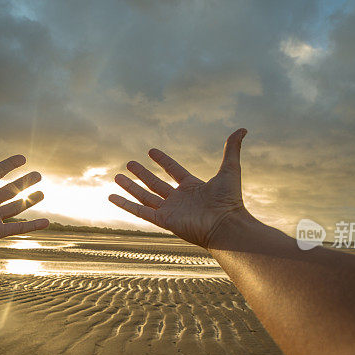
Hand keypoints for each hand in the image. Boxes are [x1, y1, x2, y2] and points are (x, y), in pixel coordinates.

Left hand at [0, 119, 47, 259]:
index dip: (9, 165)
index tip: (22, 158)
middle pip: (9, 189)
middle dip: (24, 182)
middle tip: (39, 175)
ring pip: (15, 207)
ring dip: (29, 200)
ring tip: (43, 193)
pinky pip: (17, 228)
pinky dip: (32, 226)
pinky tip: (46, 222)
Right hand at [109, 128, 250, 247]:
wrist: (226, 226)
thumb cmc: (229, 200)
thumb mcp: (230, 169)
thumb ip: (232, 149)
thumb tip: (243, 128)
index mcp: (193, 188)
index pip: (174, 171)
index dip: (163, 161)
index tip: (151, 151)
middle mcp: (180, 200)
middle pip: (156, 184)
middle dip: (142, 174)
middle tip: (129, 163)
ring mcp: (171, 211)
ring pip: (145, 197)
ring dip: (130, 187)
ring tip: (117, 176)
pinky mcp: (164, 221)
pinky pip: (140, 212)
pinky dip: (126, 204)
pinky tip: (112, 197)